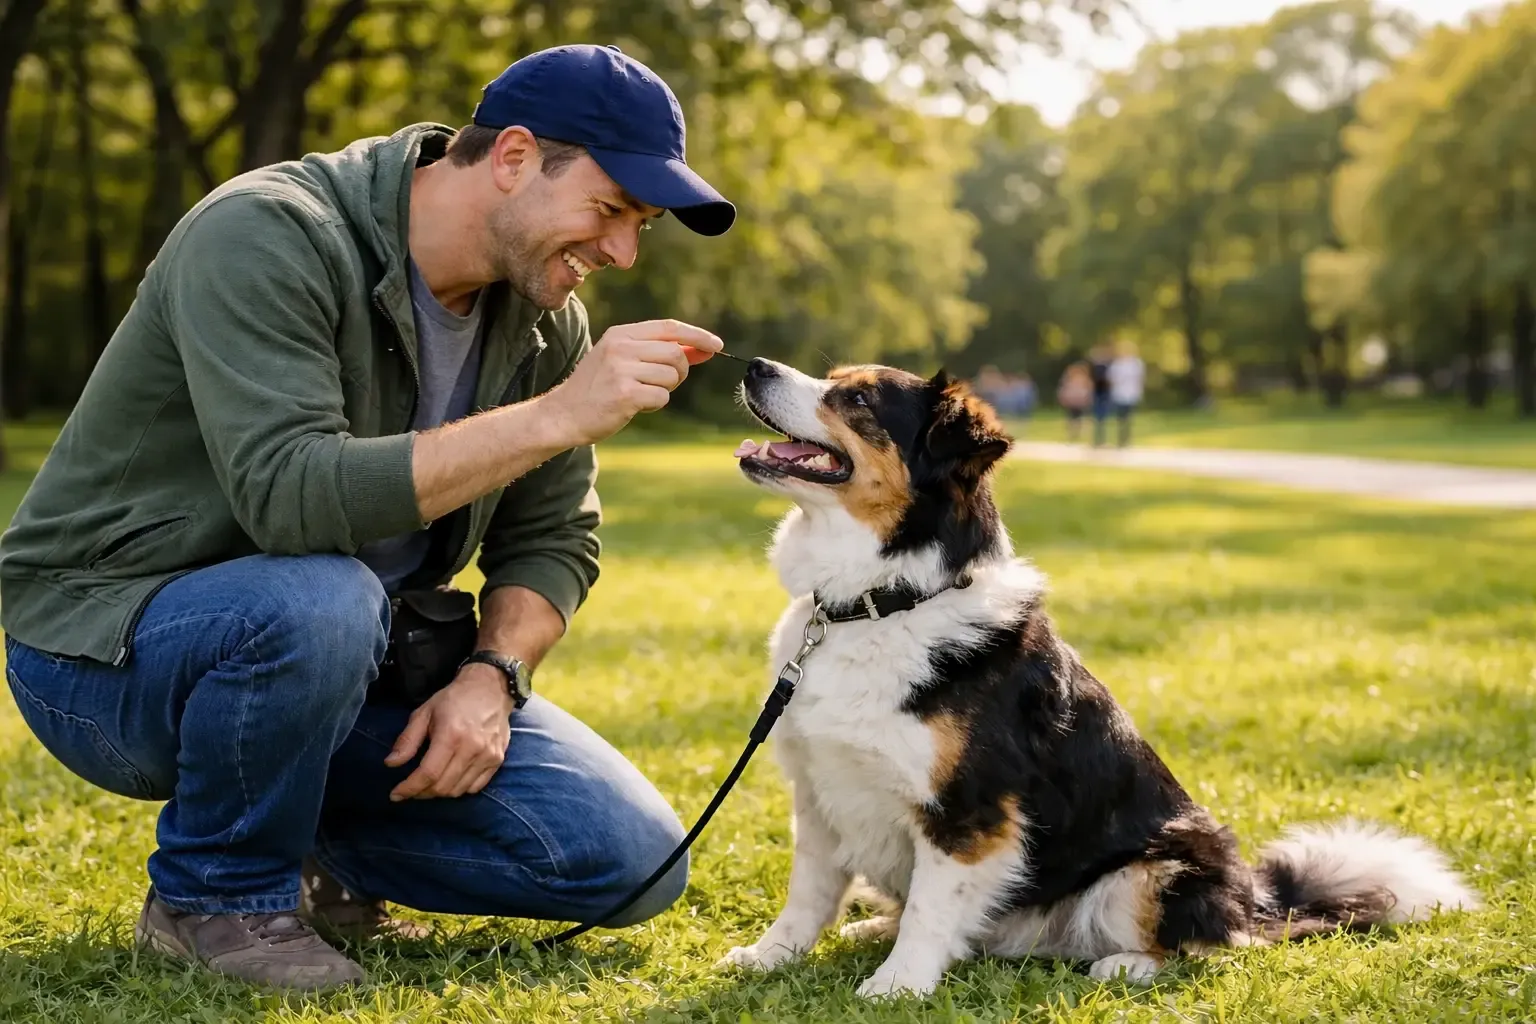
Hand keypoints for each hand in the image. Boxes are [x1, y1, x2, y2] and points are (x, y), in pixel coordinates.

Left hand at [385, 665, 513, 800]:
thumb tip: (390, 764)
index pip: (428, 774)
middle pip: (442, 787)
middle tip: (411, 788)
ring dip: (439, 793)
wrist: (490, 688)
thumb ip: (407, 740)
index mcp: (451, 735)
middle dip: (421, 793)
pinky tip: (450, 780)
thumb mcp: (424, 713)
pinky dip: (459, 789)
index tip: (396, 795)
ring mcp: (488, 756)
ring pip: (458, 790)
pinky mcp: (497, 760)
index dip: (410, 788)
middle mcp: (472, 748)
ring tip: (428, 785)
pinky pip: (475, 787)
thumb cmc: (454, 699)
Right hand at [544, 319, 722, 446]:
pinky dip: (655, 404)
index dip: (697, 335)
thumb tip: (702, 349)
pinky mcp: (624, 394)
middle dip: (679, 372)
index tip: (717, 346)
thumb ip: (659, 352)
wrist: (564, 414)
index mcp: (621, 334)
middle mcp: (621, 347)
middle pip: (675, 353)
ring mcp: (621, 370)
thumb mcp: (623, 360)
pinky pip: (662, 397)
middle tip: (663, 383)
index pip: (669, 327)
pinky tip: (634, 405)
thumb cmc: (597, 388)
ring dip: (665, 389)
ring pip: (671, 376)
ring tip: (640, 394)